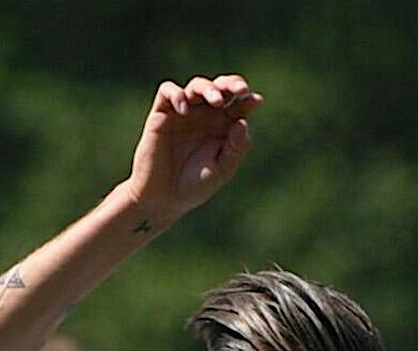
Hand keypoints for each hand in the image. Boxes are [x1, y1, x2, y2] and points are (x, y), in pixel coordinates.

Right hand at [126, 76, 261, 223]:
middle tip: (240, 91)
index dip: (247, 97)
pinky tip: (184, 109)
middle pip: (220, 87)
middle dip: (231, 84)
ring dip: (208, 88)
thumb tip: (243, 122)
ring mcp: (183, 113)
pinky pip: (167, 91)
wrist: (163, 200)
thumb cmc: (194, 187)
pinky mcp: (161, 114)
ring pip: (197, 85)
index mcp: (222, 127)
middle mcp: (205, 116)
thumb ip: (235, 148)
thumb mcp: (222, 171)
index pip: (237, 104)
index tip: (255, 101)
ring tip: (216, 101)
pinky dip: (176, 94)